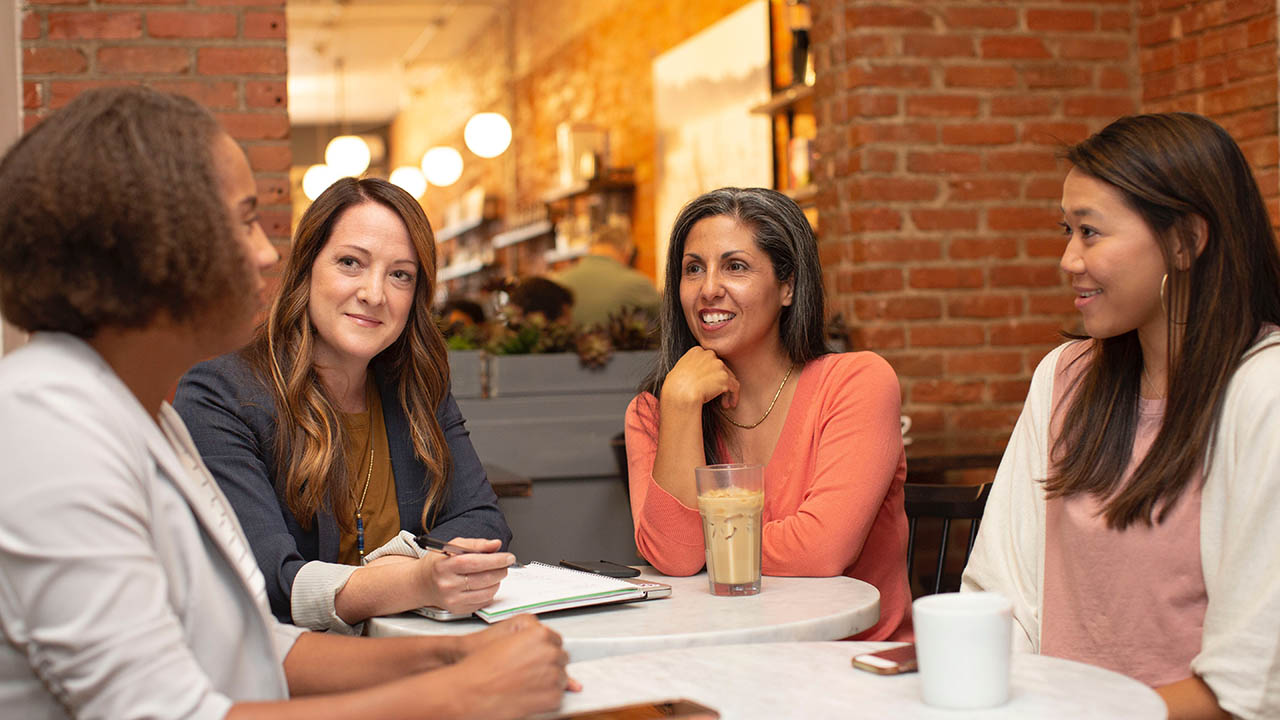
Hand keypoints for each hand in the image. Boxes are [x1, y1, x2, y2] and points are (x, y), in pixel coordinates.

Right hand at [419, 537, 512, 613]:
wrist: (423, 584)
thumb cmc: (439, 563)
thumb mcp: (453, 546)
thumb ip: (476, 544)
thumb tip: (496, 544)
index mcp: (444, 566)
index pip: (474, 563)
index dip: (495, 560)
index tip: (508, 557)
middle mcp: (447, 585)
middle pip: (483, 579)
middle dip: (500, 570)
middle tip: (505, 564)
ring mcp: (453, 600)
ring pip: (487, 592)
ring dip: (497, 581)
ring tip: (495, 573)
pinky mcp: (458, 610)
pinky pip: (483, 602)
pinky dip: (490, 592)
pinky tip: (486, 584)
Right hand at [451, 618, 576, 718]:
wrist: (469, 692)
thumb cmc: (481, 668)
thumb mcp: (506, 641)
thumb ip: (532, 641)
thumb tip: (550, 646)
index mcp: (539, 634)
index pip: (555, 640)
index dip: (542, 650)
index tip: (534, 657)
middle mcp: (550, 652)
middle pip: (560, 658)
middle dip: (547, 665)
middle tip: (526, 671)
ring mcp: (553, 675)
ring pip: (561, 678)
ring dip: (547, 681)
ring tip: (523, 684)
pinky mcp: (552, 696)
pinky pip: (558, 696)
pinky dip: (546, 698)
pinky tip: (526, 694)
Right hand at [664, 346, 739, 409]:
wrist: (679, 393)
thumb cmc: (674, 386)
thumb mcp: (678, 370)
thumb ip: (689, 367)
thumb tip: (693, 376)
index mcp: (697, 351)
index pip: (709, 361)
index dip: (711, 374)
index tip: (709, 385)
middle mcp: (709, 354)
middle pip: (721, 368)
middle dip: (720, 382)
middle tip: (718, 395)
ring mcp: (718, 365)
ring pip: (729, 377)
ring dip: (727, 391)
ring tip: (724, 403)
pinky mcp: (724, 377)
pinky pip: (734, 387)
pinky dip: (733, 396)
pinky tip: (729, 404)